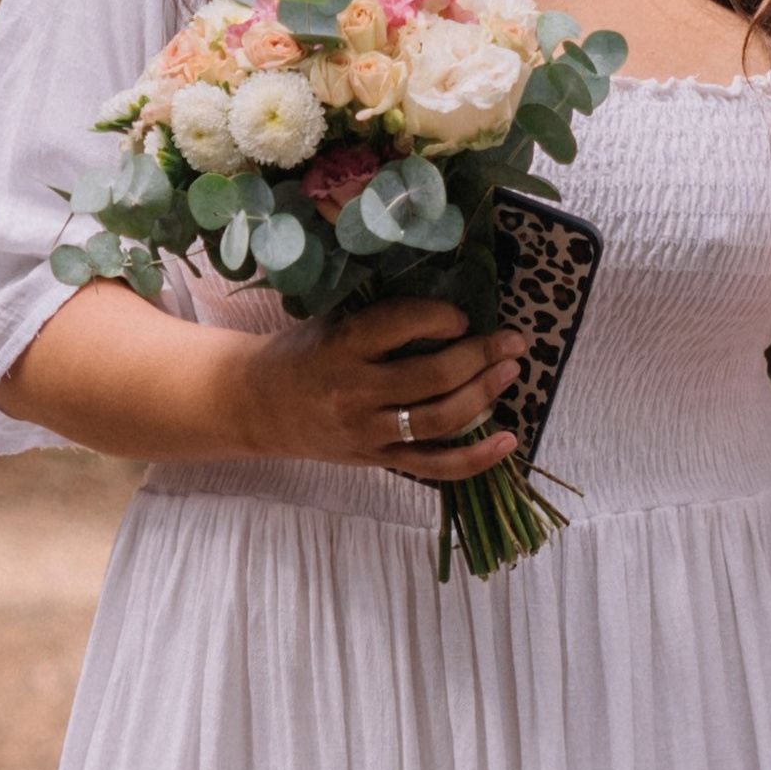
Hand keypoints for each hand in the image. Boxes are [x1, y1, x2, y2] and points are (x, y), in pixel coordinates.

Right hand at [242, 301, 525, 485]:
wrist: (258, 406)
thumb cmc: (304, 353)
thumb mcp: (333, 322)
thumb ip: (382, 317)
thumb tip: (452, 303)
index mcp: (341, 346)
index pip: (399, 325)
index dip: (440, 317)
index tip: (462, 315)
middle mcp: (354, 393)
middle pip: (431, 376)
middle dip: (481, 355)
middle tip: (512, 341)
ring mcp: (367, 433)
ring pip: (439, 419)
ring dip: (484, 394)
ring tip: (512, 371)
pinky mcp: (377, 460)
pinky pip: (434, 466)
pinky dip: (475, 457)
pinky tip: (508, 441)